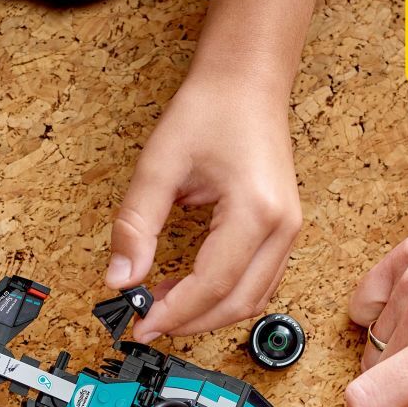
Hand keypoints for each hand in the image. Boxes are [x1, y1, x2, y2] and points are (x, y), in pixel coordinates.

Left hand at [103, 77, 301, 341]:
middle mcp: (281, 227)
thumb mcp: (159, 165)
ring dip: (207, 315)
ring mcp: (288, 232)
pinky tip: (188, 291)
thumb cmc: (211, 110)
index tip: (141, 324)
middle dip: (189, 322)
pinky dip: (223, 299)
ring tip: (162, 307)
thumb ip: (135, 226)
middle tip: (147, 323)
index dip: (174, 313)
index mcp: (256, 210)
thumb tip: (120, 278)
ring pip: (251, 301)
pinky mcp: (282, 233)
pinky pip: (257, 284)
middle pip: (237, 303)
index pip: (212, 284)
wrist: (247, 82)